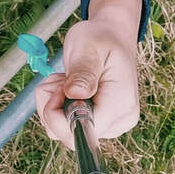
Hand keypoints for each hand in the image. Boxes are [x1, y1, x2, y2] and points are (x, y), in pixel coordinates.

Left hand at [35, 0, 143, 150]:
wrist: (112, 37)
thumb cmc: (100, 39)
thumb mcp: (88, 48)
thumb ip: (82, 73)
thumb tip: (74, 95)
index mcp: (121, 104)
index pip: (83, 131)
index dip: (59, 115)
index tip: (58, 87)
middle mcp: (119, 121)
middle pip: (71, 135)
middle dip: (53, 107)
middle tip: (61, 78)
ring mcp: (110, 125)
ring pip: (64, 132)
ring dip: (53, 105)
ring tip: (65, 79)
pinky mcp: (99, 124)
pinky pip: (67, 126)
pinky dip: (58, 108)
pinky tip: (68, 88)